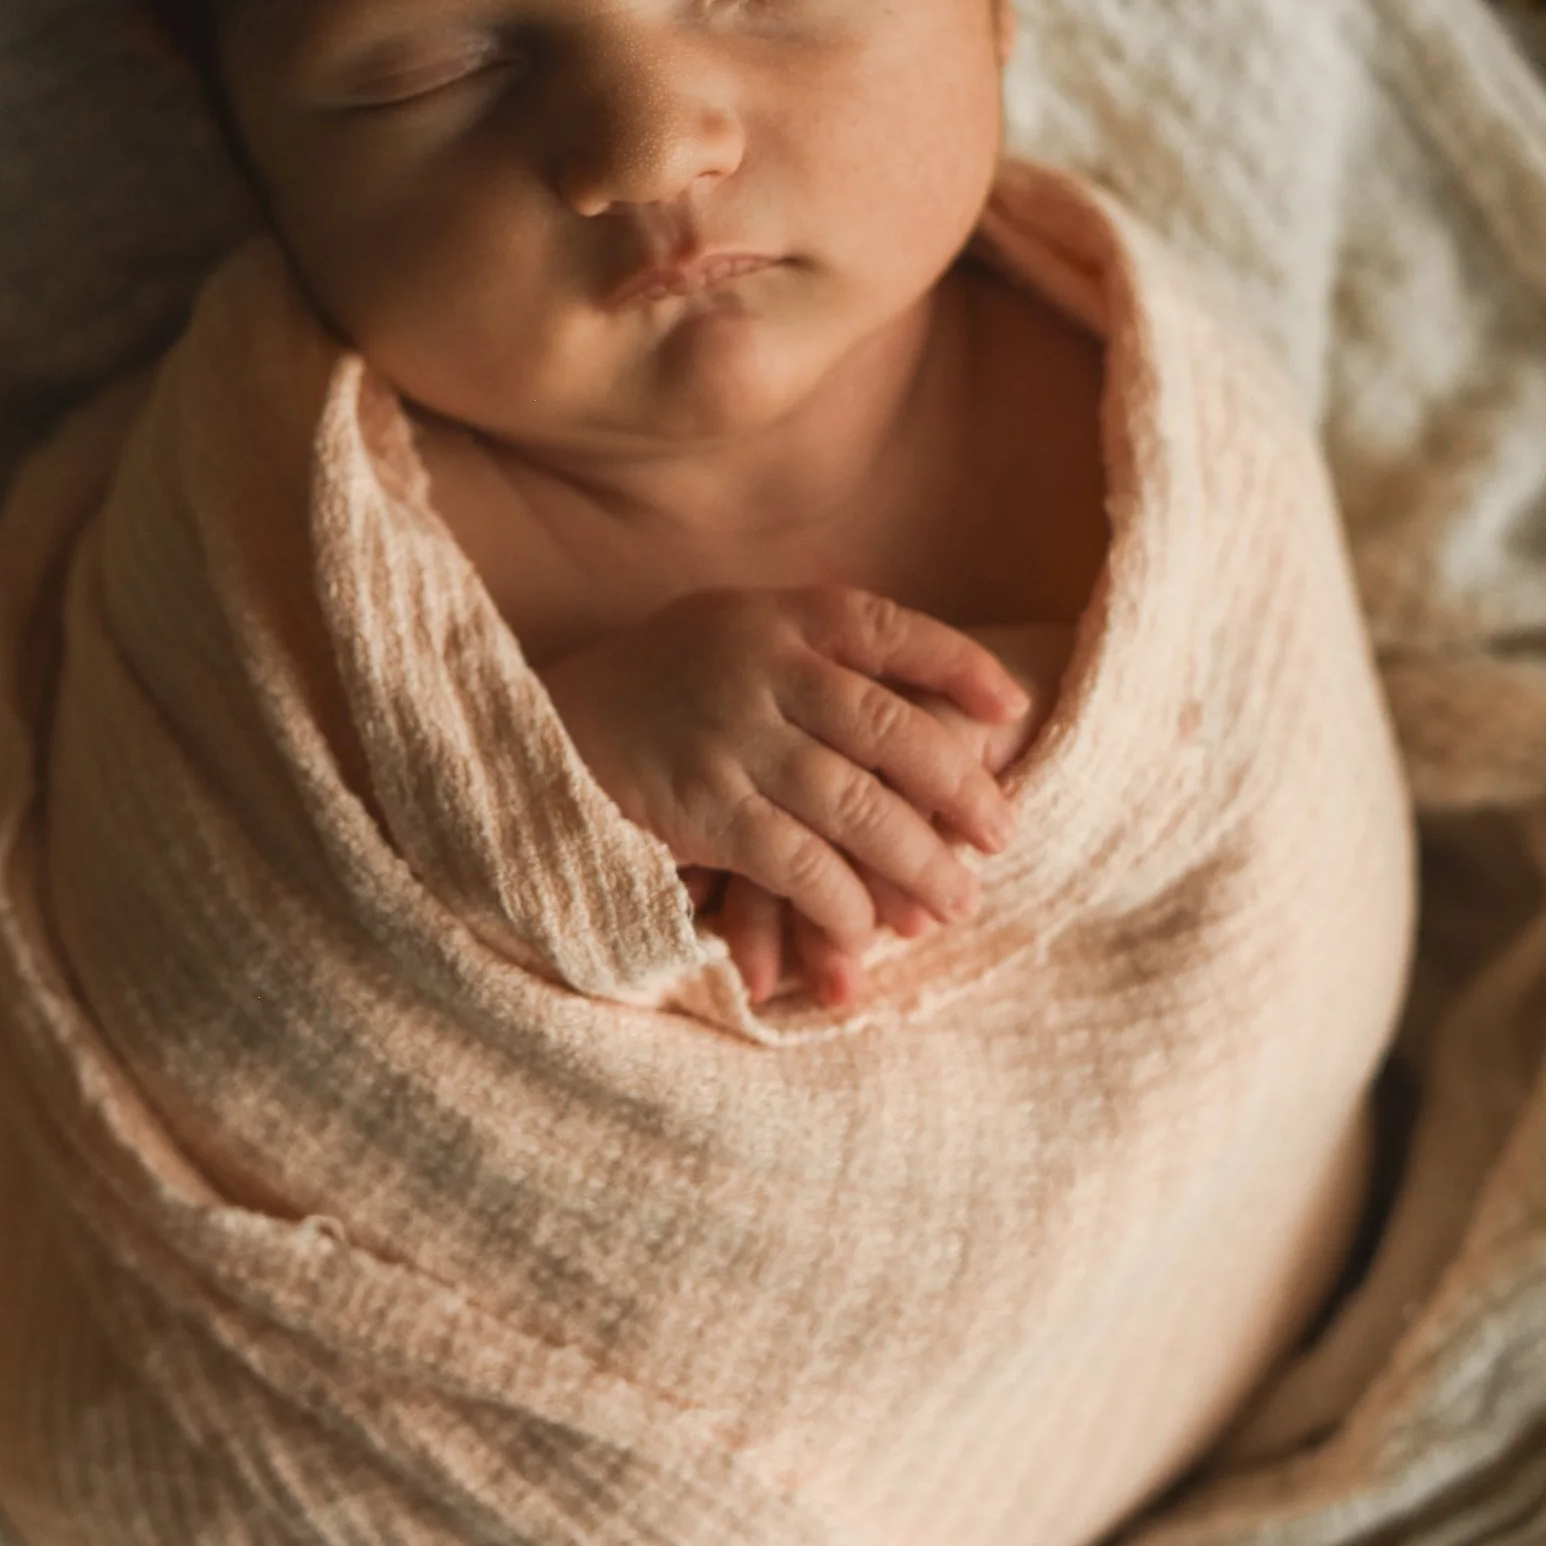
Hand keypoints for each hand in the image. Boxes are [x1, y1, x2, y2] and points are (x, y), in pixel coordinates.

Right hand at [540, 585, 1030, 1008]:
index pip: (888, 628)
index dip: (956, 666)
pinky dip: (841, 899)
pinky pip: (795, 860)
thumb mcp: (726, 632)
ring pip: (855, 804)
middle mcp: (760, 667)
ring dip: (917, 861)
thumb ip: (811, 647)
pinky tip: (867, 929)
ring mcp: (730, 737)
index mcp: (775, 616)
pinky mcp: (700, 806)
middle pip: (890, 727)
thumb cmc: (653, 687)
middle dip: (958, 787)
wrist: (533, 729)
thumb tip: (934, 690)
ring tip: (957, 901)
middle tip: (1002, 834)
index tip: (1012, 710)